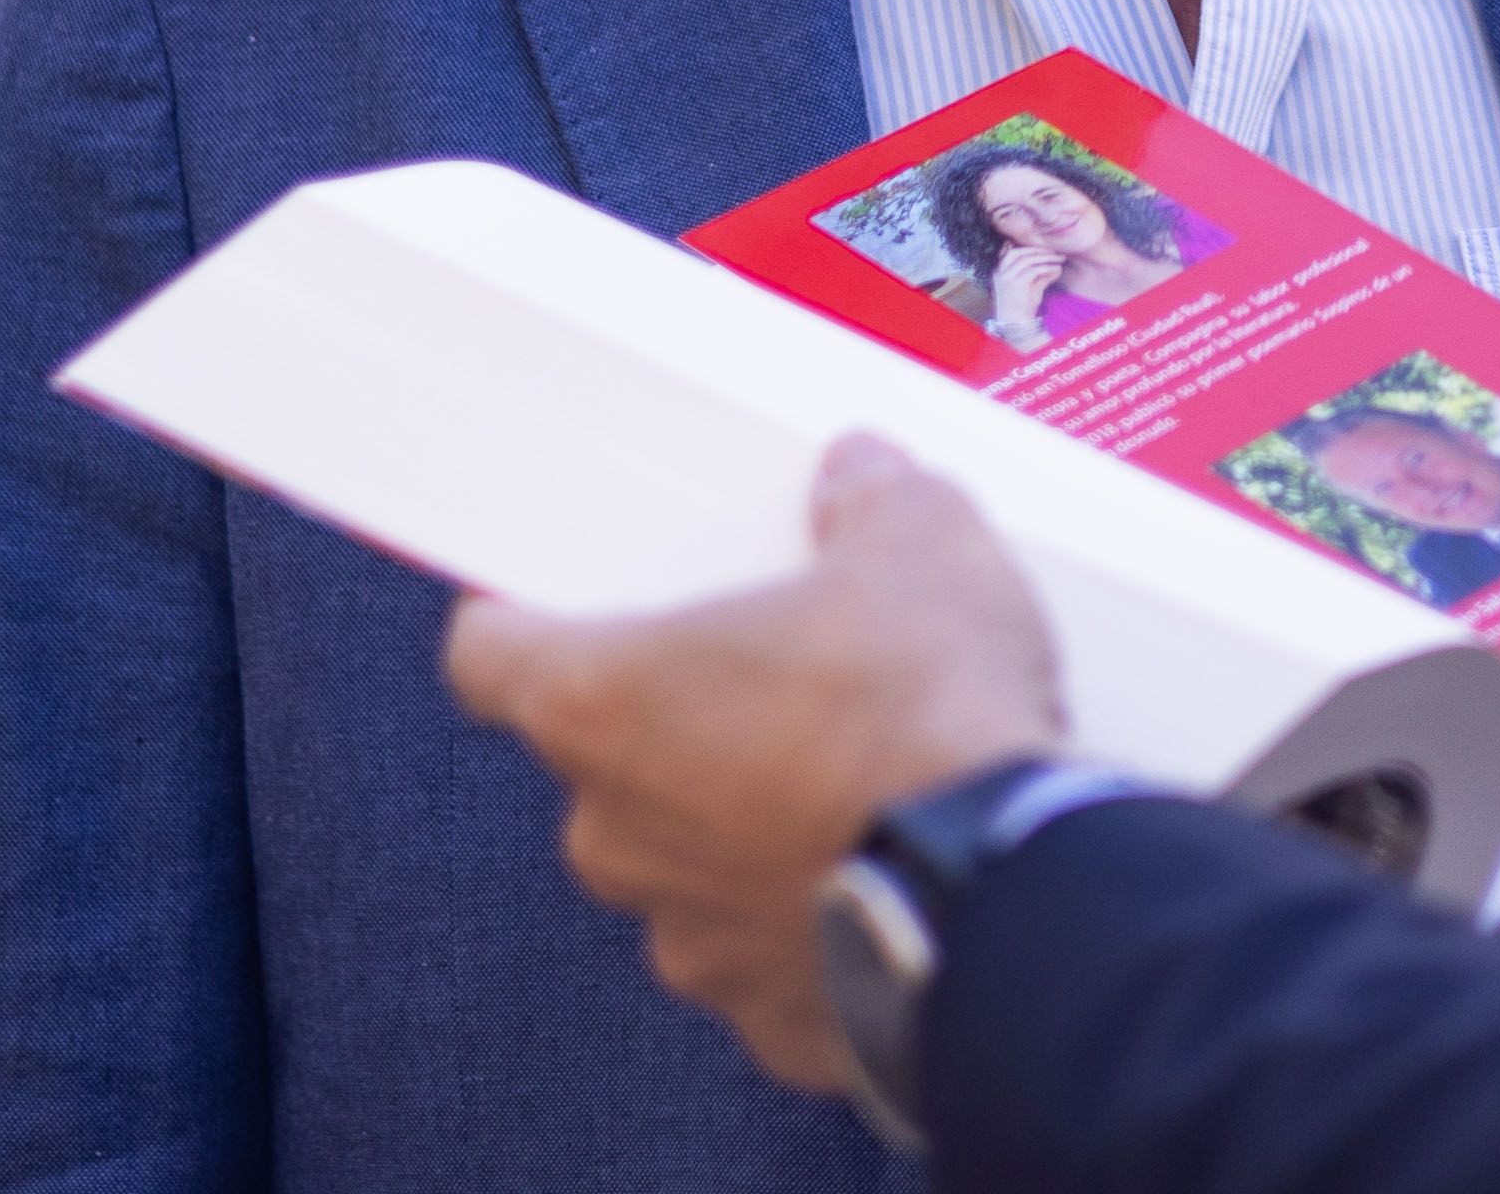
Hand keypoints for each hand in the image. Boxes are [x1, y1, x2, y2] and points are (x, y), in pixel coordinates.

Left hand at [443, 435, 1067, 1094]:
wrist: (1011, 893)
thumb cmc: (925, 713)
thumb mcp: (919, 544)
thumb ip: (872, 499)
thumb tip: (867, 479)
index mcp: (601, 704)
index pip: (488, 658)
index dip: (524, 628)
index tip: (562, 613)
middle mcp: (616, 834)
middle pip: (607, 764)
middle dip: (685, 730)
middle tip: (782, 686)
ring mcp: (687, 940)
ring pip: (692, 868)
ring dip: (753, 833)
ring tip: (862, 789)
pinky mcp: (769, 1021)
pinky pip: (776, 956)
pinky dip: (822, 922)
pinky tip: (900, 879)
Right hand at [985, 249, 1068, 342]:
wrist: (1016, 324)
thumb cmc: (1022, 307)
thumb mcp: (1031, 287)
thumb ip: (1042, 276)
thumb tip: (1057, 267)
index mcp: (999, 272)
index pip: (1010, 252)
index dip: (1026, 247)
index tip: (1042, 248)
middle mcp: (1001, 273)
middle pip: (1018, 252)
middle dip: (1036, 249)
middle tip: (1052, 250)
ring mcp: (1007, 278)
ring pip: (1027, 259)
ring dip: (1045, 257)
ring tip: (1059, 258)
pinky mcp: (1017, 283)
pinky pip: (1034, 270)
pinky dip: (1047, 267)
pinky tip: (1056, 268)